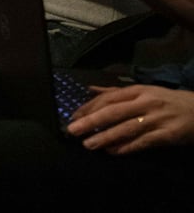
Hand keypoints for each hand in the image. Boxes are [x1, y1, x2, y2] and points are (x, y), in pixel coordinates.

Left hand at [68, 86, 193, 153]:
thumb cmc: (169, 101)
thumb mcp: (144, 92)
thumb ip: (116, 92)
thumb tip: (90, 89)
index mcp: (138, 91)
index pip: (108, 98)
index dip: (89, 107)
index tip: (73, 117)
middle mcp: (146, 103)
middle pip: (114, 112)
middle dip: (91, 121)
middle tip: (73, 131)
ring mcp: (157, 119)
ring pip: (127, 128)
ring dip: (106, 137)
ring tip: (89, 144)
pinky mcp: (169, 135)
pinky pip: (144, 142)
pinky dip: (128, 147)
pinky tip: (114, 152)